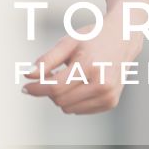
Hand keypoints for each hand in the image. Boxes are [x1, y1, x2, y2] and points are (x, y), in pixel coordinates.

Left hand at [20, 23, 143, 114]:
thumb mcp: (68, 42)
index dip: (37, 89)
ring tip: (69, 77)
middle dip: (50, 90)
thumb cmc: (93, 38)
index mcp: (90, 66)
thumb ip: (47, 60)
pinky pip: (79, 110)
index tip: (25, 88)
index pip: (55, 87)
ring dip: (62, 96)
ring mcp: (108, 96)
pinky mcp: (111, 103)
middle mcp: (102, 84)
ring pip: (68, 109)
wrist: (123, 39)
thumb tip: (28, 75)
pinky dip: (73, 100)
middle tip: (53, 74)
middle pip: (60, 100)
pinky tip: (80, 83)